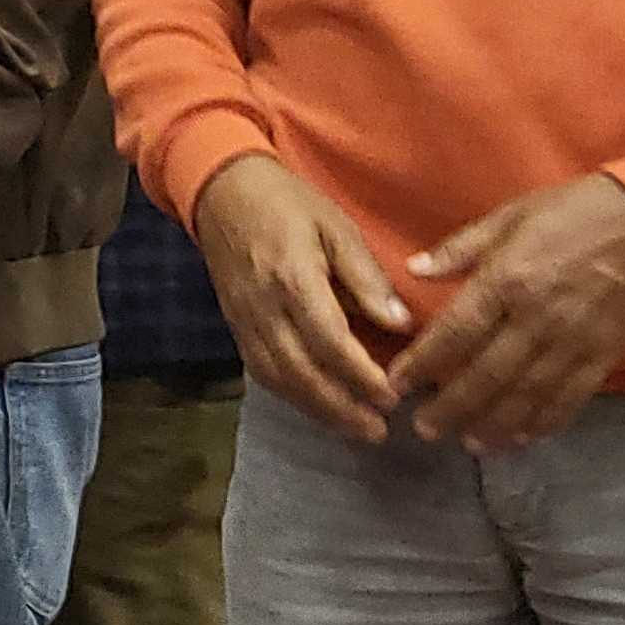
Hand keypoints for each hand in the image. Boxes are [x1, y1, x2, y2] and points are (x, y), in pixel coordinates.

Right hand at [195, 154, 413, 443]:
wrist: (223, 193)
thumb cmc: (289, 204)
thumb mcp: (337, 228)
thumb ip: (367, 279)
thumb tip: (401, 325)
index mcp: (293, 278)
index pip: (329, 340)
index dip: (360, 375)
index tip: (392, 397)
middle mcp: (264, 308)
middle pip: (301, 371)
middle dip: (340, 408)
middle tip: (378, 431)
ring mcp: (245, 321)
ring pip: (279, 379)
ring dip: (317, 410)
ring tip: (354, 430)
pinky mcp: (236, 327)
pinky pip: (262, 372)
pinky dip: (292, 397)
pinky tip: (318, 408)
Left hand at [386, 173, 624, 454]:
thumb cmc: (577, 210)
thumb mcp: (511, 215)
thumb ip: (460, 248)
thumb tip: (414, 270)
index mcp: (507, 279)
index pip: (455, 332)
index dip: (423, 364)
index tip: (398, 385)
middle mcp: (537, 317)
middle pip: (486, 376)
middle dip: (452, 408)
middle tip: (425, 429)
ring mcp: (574, 341)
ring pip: (526, 396)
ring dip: (494, 425)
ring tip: (468, 444)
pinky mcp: (606, 355)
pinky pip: (571, 398)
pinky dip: (544, 423)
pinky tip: (522, 438)